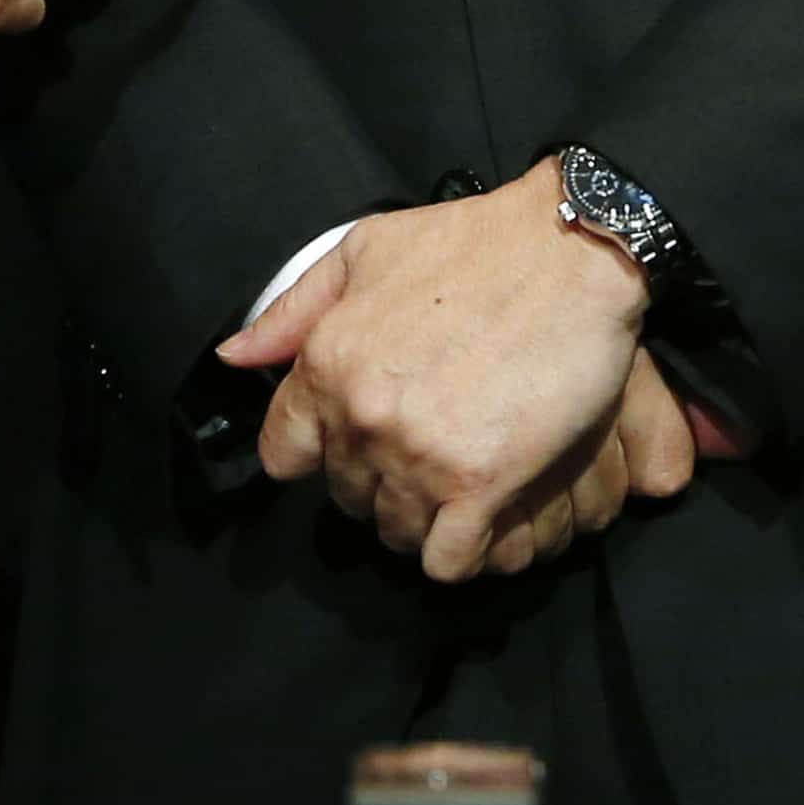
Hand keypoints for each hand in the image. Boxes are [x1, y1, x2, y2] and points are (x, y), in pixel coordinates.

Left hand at [215, 161, 665, 580]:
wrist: (568, 248)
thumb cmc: (472, 243)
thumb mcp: (365, 250)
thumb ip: (293, 310)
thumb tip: (234, 357)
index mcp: (328, 363)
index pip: (285, 455)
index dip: (319, 455)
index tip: (356, 444)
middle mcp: (363, 418)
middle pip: (348, 499)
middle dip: (381, 482)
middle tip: (427, 451)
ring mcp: (420, 456)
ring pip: (397, 533)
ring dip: (424, 518)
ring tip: (458, 482)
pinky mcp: (480, 485)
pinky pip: (448, 562)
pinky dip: (462, 550)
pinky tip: (483, 516)